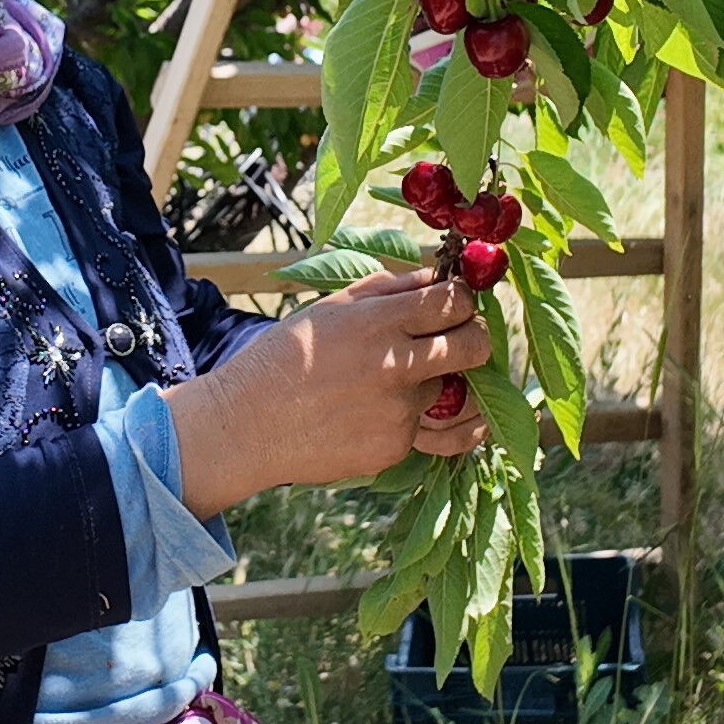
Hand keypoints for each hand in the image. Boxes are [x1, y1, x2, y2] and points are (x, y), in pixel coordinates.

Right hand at [160, 264, 492, 518]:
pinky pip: (424, 429)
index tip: (455, 303)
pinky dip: (410, 420)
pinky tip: (381, 414)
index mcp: (379, 322)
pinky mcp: (395, 448)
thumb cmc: (285, 357)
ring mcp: (399, 412)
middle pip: (475, 346)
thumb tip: (436, 275)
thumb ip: (389, 288)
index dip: (463, 299)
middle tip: (459, 339)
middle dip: (475, 338)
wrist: (247, 425)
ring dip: (434, 384)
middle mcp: (397, 366)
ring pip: (450, 390)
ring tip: (395, 384)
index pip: (454, 301)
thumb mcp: (331, 308)